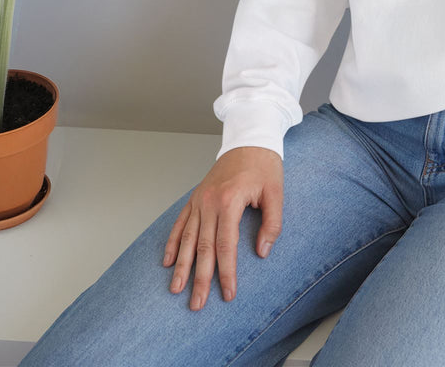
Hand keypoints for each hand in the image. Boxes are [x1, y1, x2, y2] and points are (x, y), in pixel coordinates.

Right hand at [163, 146, 282, 309]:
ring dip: (181, 266)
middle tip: (197, 304)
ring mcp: (200, 200)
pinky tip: (168, 261)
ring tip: (176, 289)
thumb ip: (272, 223)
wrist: (249, 139)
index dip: (226, 272)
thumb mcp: (276, 192)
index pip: (226, 245)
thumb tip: (262, 252)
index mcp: (230, 201)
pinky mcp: (196, 197)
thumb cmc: (264, 165)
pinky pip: (180, 223)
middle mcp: (210, 202)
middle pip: (202, 247)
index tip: (227, 293)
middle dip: (199, 278)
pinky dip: (172, 242)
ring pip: (187, 238)